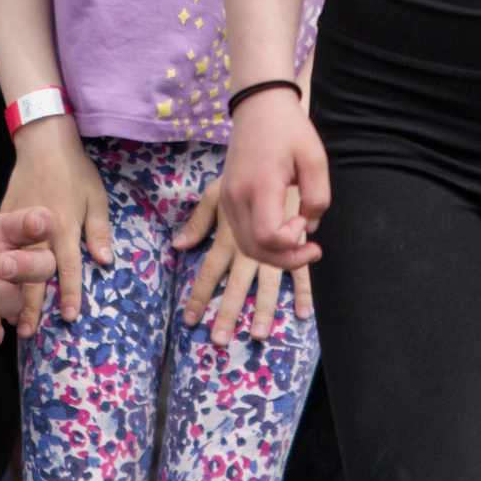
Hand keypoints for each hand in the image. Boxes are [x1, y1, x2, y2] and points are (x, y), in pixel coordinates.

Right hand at [0, 119, 113, 333]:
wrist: (42, 142)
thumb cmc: (74, 170)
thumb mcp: (95, 196)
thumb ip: (98, 230)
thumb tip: (105, 260)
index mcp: (63, 226)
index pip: (69, 267)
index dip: (71, 293)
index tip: (71, 317)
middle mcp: (38, 231)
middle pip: (33, 275)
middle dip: (31, 306)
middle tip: (26, 333)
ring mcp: (16, 226)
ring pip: (13, 267)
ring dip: (10, 294)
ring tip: (6, 319)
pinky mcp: (2, 219)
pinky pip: (0, 250)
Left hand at [177, 181, 311, 345]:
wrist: (278, 140)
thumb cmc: (247, 167)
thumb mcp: (216, 191)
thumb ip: (199, 220)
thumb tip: (178, 245)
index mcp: (229, 232)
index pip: (210, 269)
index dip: (200, 295)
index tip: (191, 320)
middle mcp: (249, 241)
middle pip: (236, 284)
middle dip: (227, 313)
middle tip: (220, 341)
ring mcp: (275, 241)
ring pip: (268, 282)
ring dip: (263, 309)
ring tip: (259, 334)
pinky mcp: (300, 236)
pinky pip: (301, 268)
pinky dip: (302, 291)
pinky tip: (302, 313)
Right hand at [217, 89, 328, 268]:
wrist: (258, 105)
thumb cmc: (290, 129)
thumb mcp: (315, 159)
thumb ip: (317, 198)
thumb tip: (309, 227)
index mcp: (259, 186)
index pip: (268, 237)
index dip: (291, 242)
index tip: (305, 219)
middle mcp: (236, 196)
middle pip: (254, 249)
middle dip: (286, 260)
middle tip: (312, 250)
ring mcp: (227, 198)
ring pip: (245, 245)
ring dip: (273, 254)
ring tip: (298, 244)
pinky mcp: (226, 197)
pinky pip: (240, 232)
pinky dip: (261, 242)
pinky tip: (281, 232)